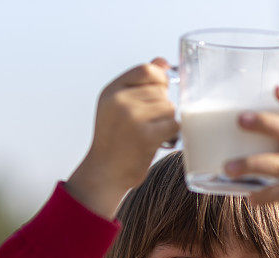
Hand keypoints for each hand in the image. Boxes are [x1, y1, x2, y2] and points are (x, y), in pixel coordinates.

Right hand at [66, 58, 178, 218]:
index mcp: (112, 91)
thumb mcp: (117, 106)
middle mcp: (120, 101)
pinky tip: (159, 141)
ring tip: (152, 133)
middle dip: (161, 106)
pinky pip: (173, 125)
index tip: (159, 92)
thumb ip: (139, 83)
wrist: (104, 173)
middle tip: (149, 123)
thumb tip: (162, 62)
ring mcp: (132, 118)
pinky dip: (171, 134)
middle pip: (161, 91)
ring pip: (169, 108)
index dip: (159, 79)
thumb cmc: (115, 140)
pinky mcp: (146, 136)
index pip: (146, 70)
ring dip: (166, 121)